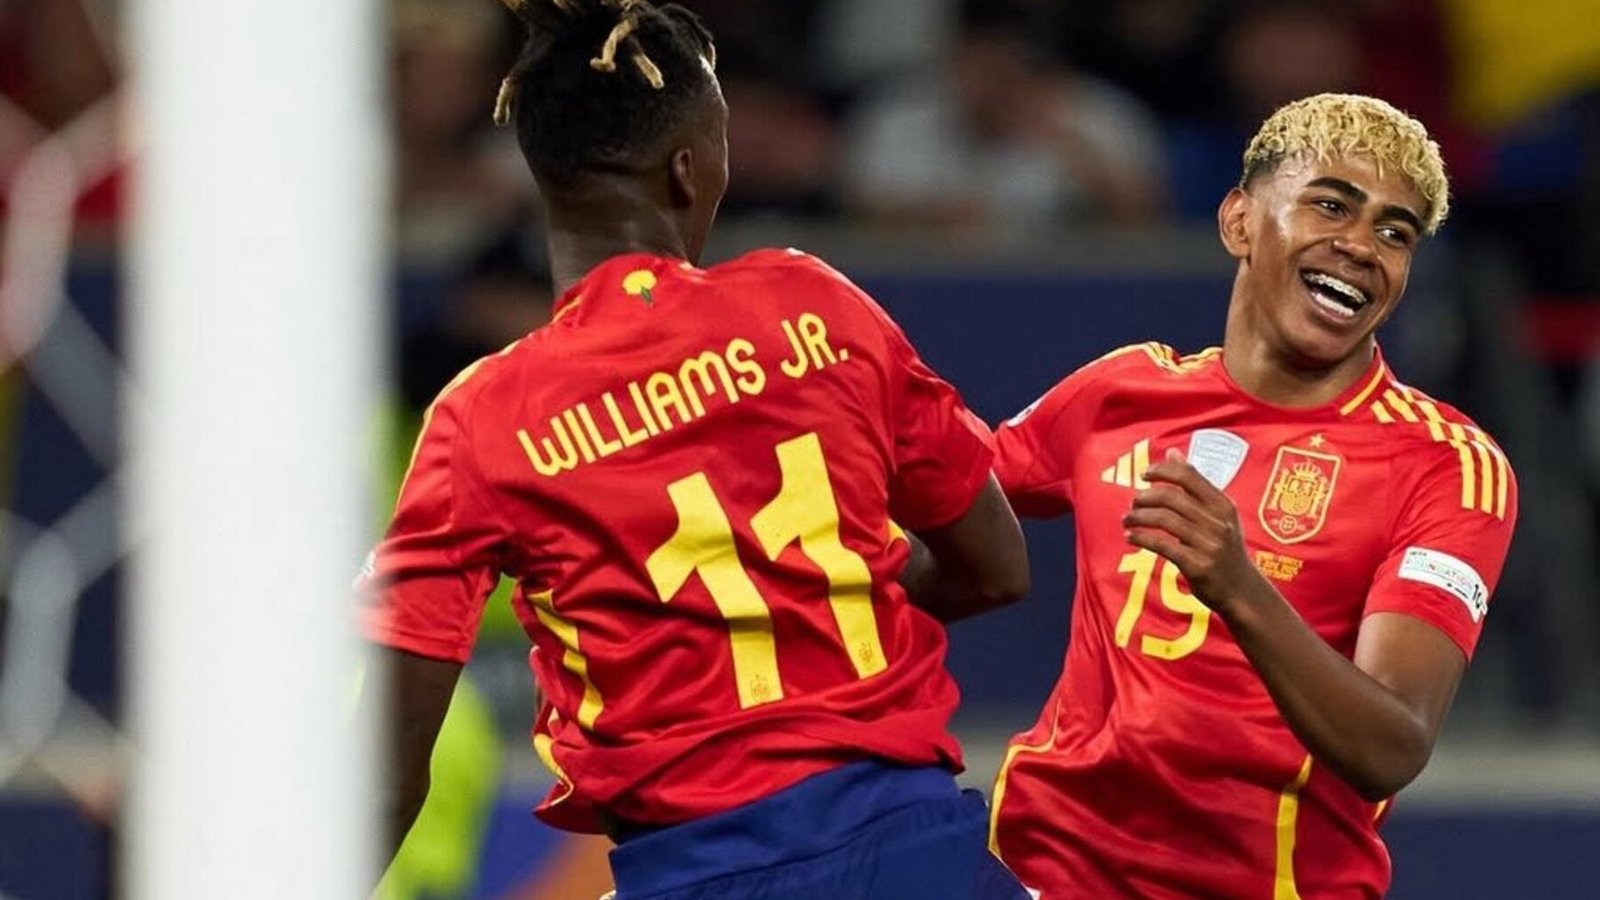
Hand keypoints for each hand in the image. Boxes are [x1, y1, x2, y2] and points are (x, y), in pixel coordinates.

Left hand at [1122, 449, 1263, 616]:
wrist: (1243, 591)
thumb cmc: (1225, 549)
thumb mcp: (1219, 515)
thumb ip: (1195, 485)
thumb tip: (1172, 453)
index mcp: (1223, 506)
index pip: (1189, 476)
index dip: (1162, 471)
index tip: (1144, 475)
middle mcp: (1218, 522)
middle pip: (1172, 498)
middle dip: (1145, 498)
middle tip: (1133, 502)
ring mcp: (1209, 544)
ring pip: (1164, 520)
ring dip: (1139, 518)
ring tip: (1127, 520)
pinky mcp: (1198, 566)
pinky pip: (1162, 545)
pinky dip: (1142, 538)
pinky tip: (1131, 538)